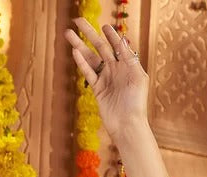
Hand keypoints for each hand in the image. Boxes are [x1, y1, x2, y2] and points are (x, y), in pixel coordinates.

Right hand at [64, 20, 148, 142]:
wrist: (128, 126)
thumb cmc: (137, 104)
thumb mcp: (138, 77)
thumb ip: (130, 58)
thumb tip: (123, 39)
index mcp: (128, 67)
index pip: (118, 46)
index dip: (112, 35)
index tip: (104, 26)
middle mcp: (116, 71)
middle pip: (101, 47)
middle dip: (90, 33)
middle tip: (78, 21)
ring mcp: (106, 79)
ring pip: (91, 58)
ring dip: (80, 45)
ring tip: (68, 33)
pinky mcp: (98, 89)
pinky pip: (88, 72)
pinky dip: (81, 62)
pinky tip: (74, 51)